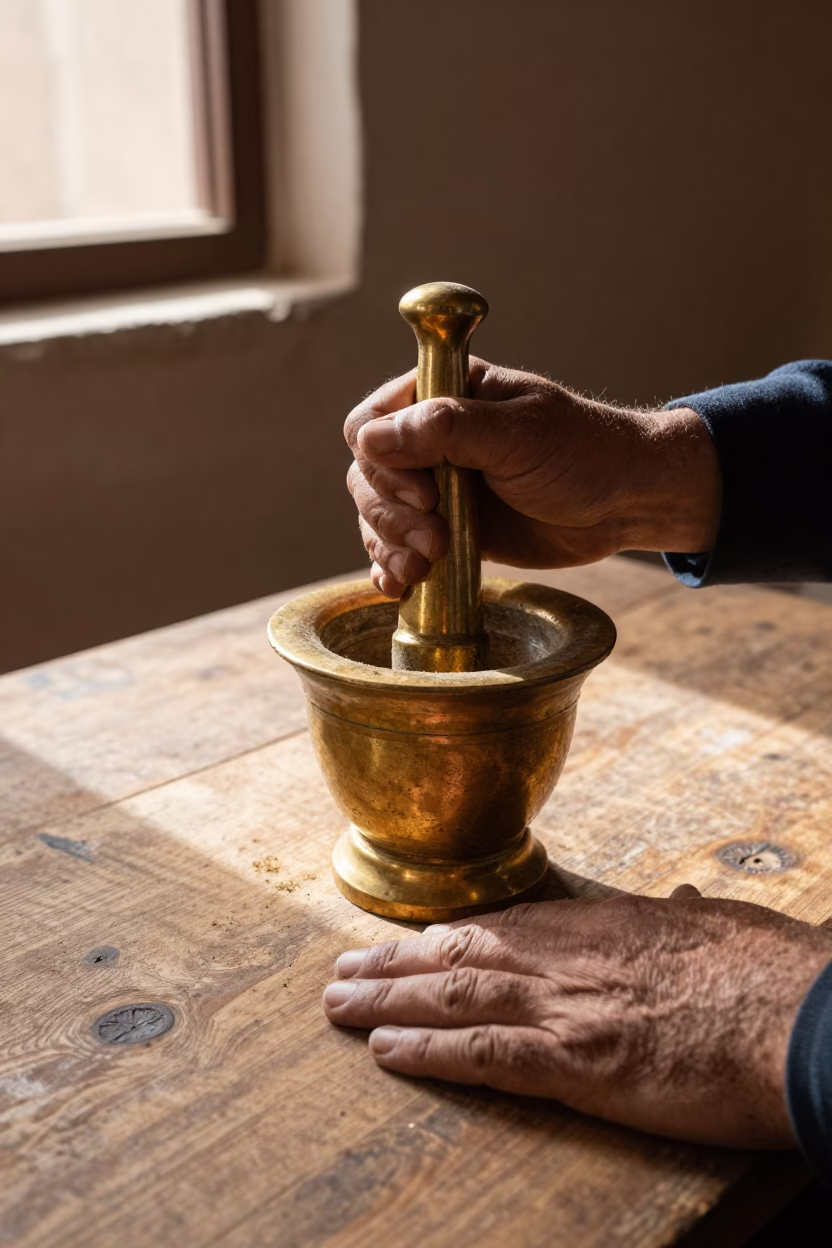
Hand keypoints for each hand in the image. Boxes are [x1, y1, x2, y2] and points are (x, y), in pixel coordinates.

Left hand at [323, 889, 831, 1147]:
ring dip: (386, 998)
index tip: (414, 942)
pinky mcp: (576, 1064)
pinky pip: (482, 1056)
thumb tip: (681, 899)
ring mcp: (567, 1008)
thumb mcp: (725, 926)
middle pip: (461, 955)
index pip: (508, 928)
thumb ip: (686, 917)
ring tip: (338, 1003)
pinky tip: (383, 1051)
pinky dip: (427, 1052)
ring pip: (453, 997)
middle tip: (345, 966)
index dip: (451, 938)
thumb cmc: (773, 973)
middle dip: (395, 961)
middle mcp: (570, 959)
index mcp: (605, 927)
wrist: (798, 1017)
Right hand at [344, 360, 720, 597]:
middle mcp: (430, 440)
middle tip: (436, 539)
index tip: (426, 493)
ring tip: (423, 567)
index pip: (370, 421)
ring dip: (390, 545)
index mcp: (443, 395)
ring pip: (377, 516)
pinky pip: (400, 548)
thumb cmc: (583, 453)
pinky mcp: (448, 530)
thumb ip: (446, 430)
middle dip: (391, 514)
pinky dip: (392, 568)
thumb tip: (372, 437)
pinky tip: (400, 585)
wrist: (626, 503)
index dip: (383, 462)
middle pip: (367, 476)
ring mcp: (437, 487)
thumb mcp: (519, 435)